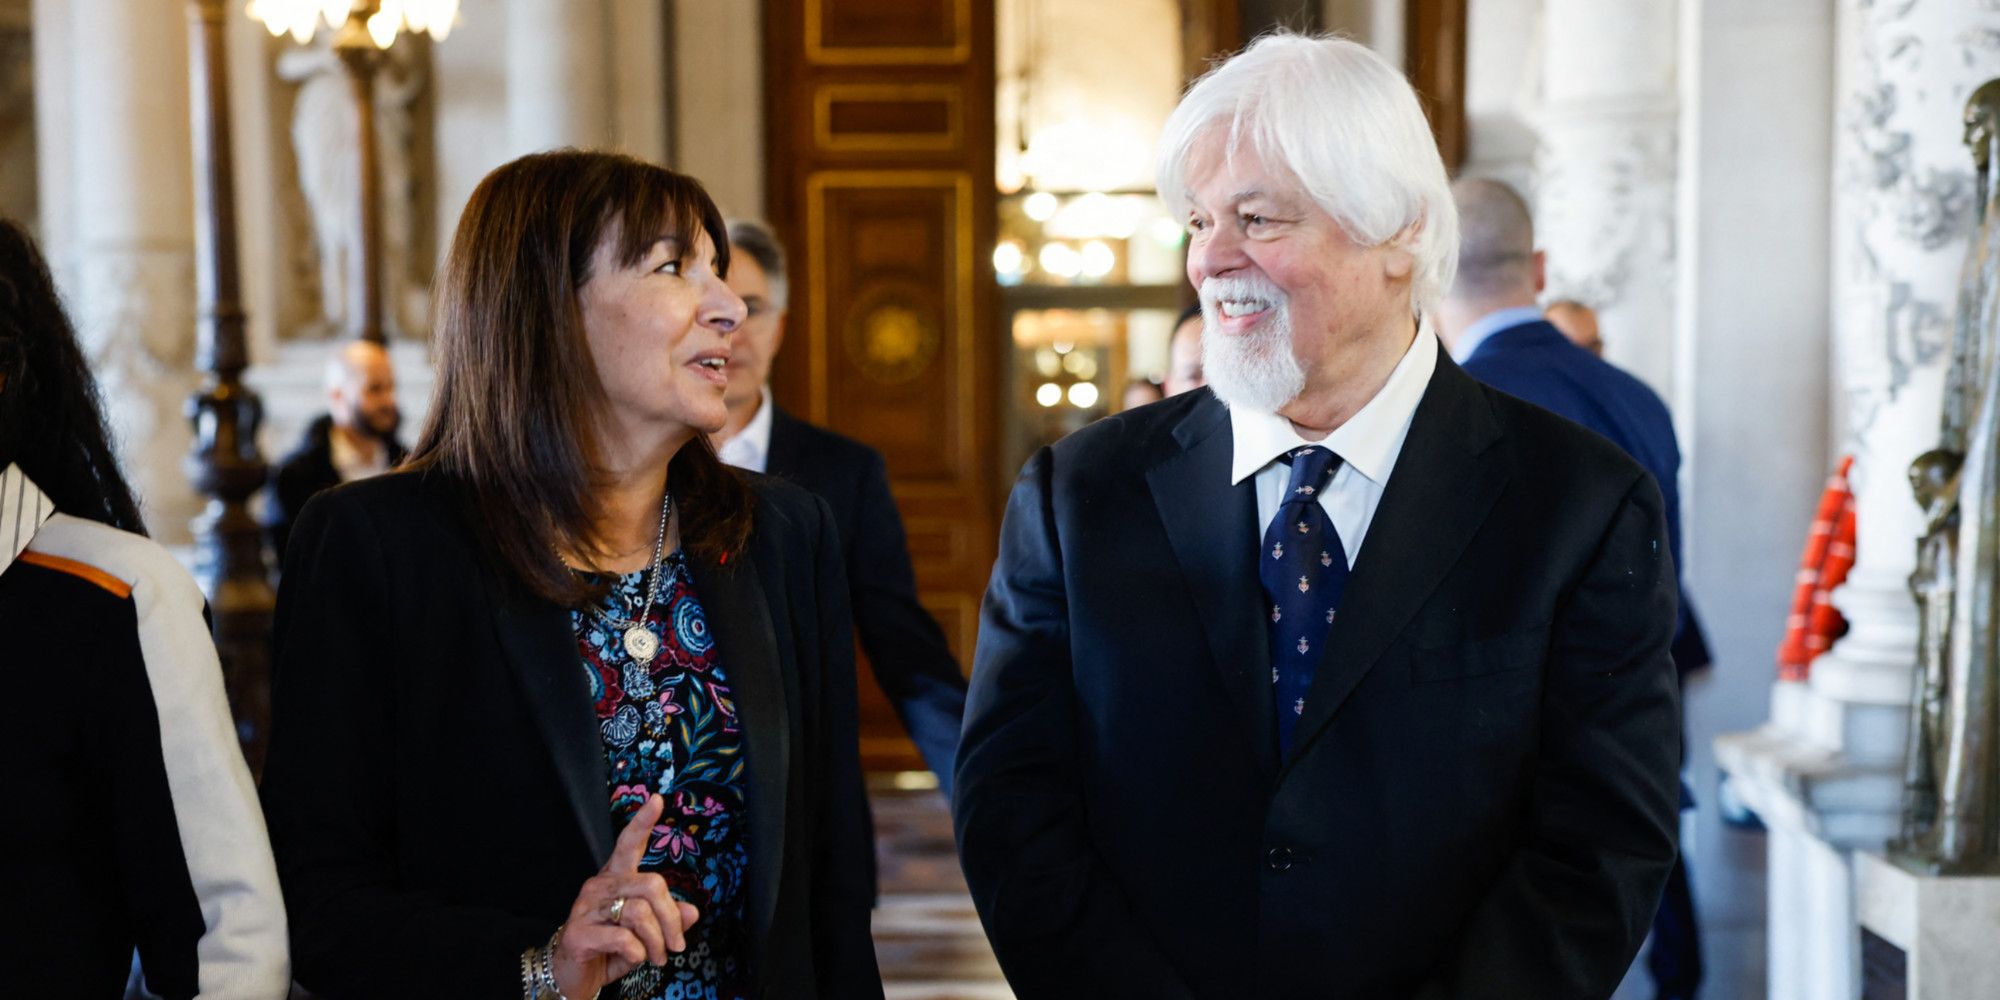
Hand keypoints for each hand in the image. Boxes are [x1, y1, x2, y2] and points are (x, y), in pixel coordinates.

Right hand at [550, 794, 702, 997]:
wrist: (573, 976)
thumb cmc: (611, 949)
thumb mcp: (647, 934)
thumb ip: (668, 919)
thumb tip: (693, 912)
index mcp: (616, 879)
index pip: (628, 844)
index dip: (643, 822)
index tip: (657, 799)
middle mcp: (600, 886)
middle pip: (652, 885)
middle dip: (672, 919)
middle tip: (676, 946)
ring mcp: (586, 908)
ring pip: (640, 913)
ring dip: (657, 942)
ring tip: (657, 958)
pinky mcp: (579, 932)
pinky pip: (623, 937)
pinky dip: (638, 953)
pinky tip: (635, 959)